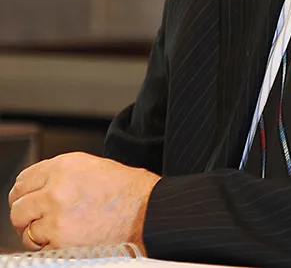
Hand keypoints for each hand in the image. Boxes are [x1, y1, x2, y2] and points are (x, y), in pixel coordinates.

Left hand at [8, 152, 159, 251]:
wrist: (146, 211)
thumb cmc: (127, 190)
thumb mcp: (92, 167)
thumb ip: (62, 175)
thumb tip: (40, 188)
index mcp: (64, 166)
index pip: (23, 181)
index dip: (23, 194)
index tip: (25, 201)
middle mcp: (56, 189)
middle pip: (18, 208)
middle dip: (26, 217)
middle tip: (35, 221)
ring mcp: (56, 217)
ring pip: (26, 231)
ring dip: (38, 234)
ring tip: (56, 232)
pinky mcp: (60, 241)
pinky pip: (41, 250)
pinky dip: (50, 248)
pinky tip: (67, 241)